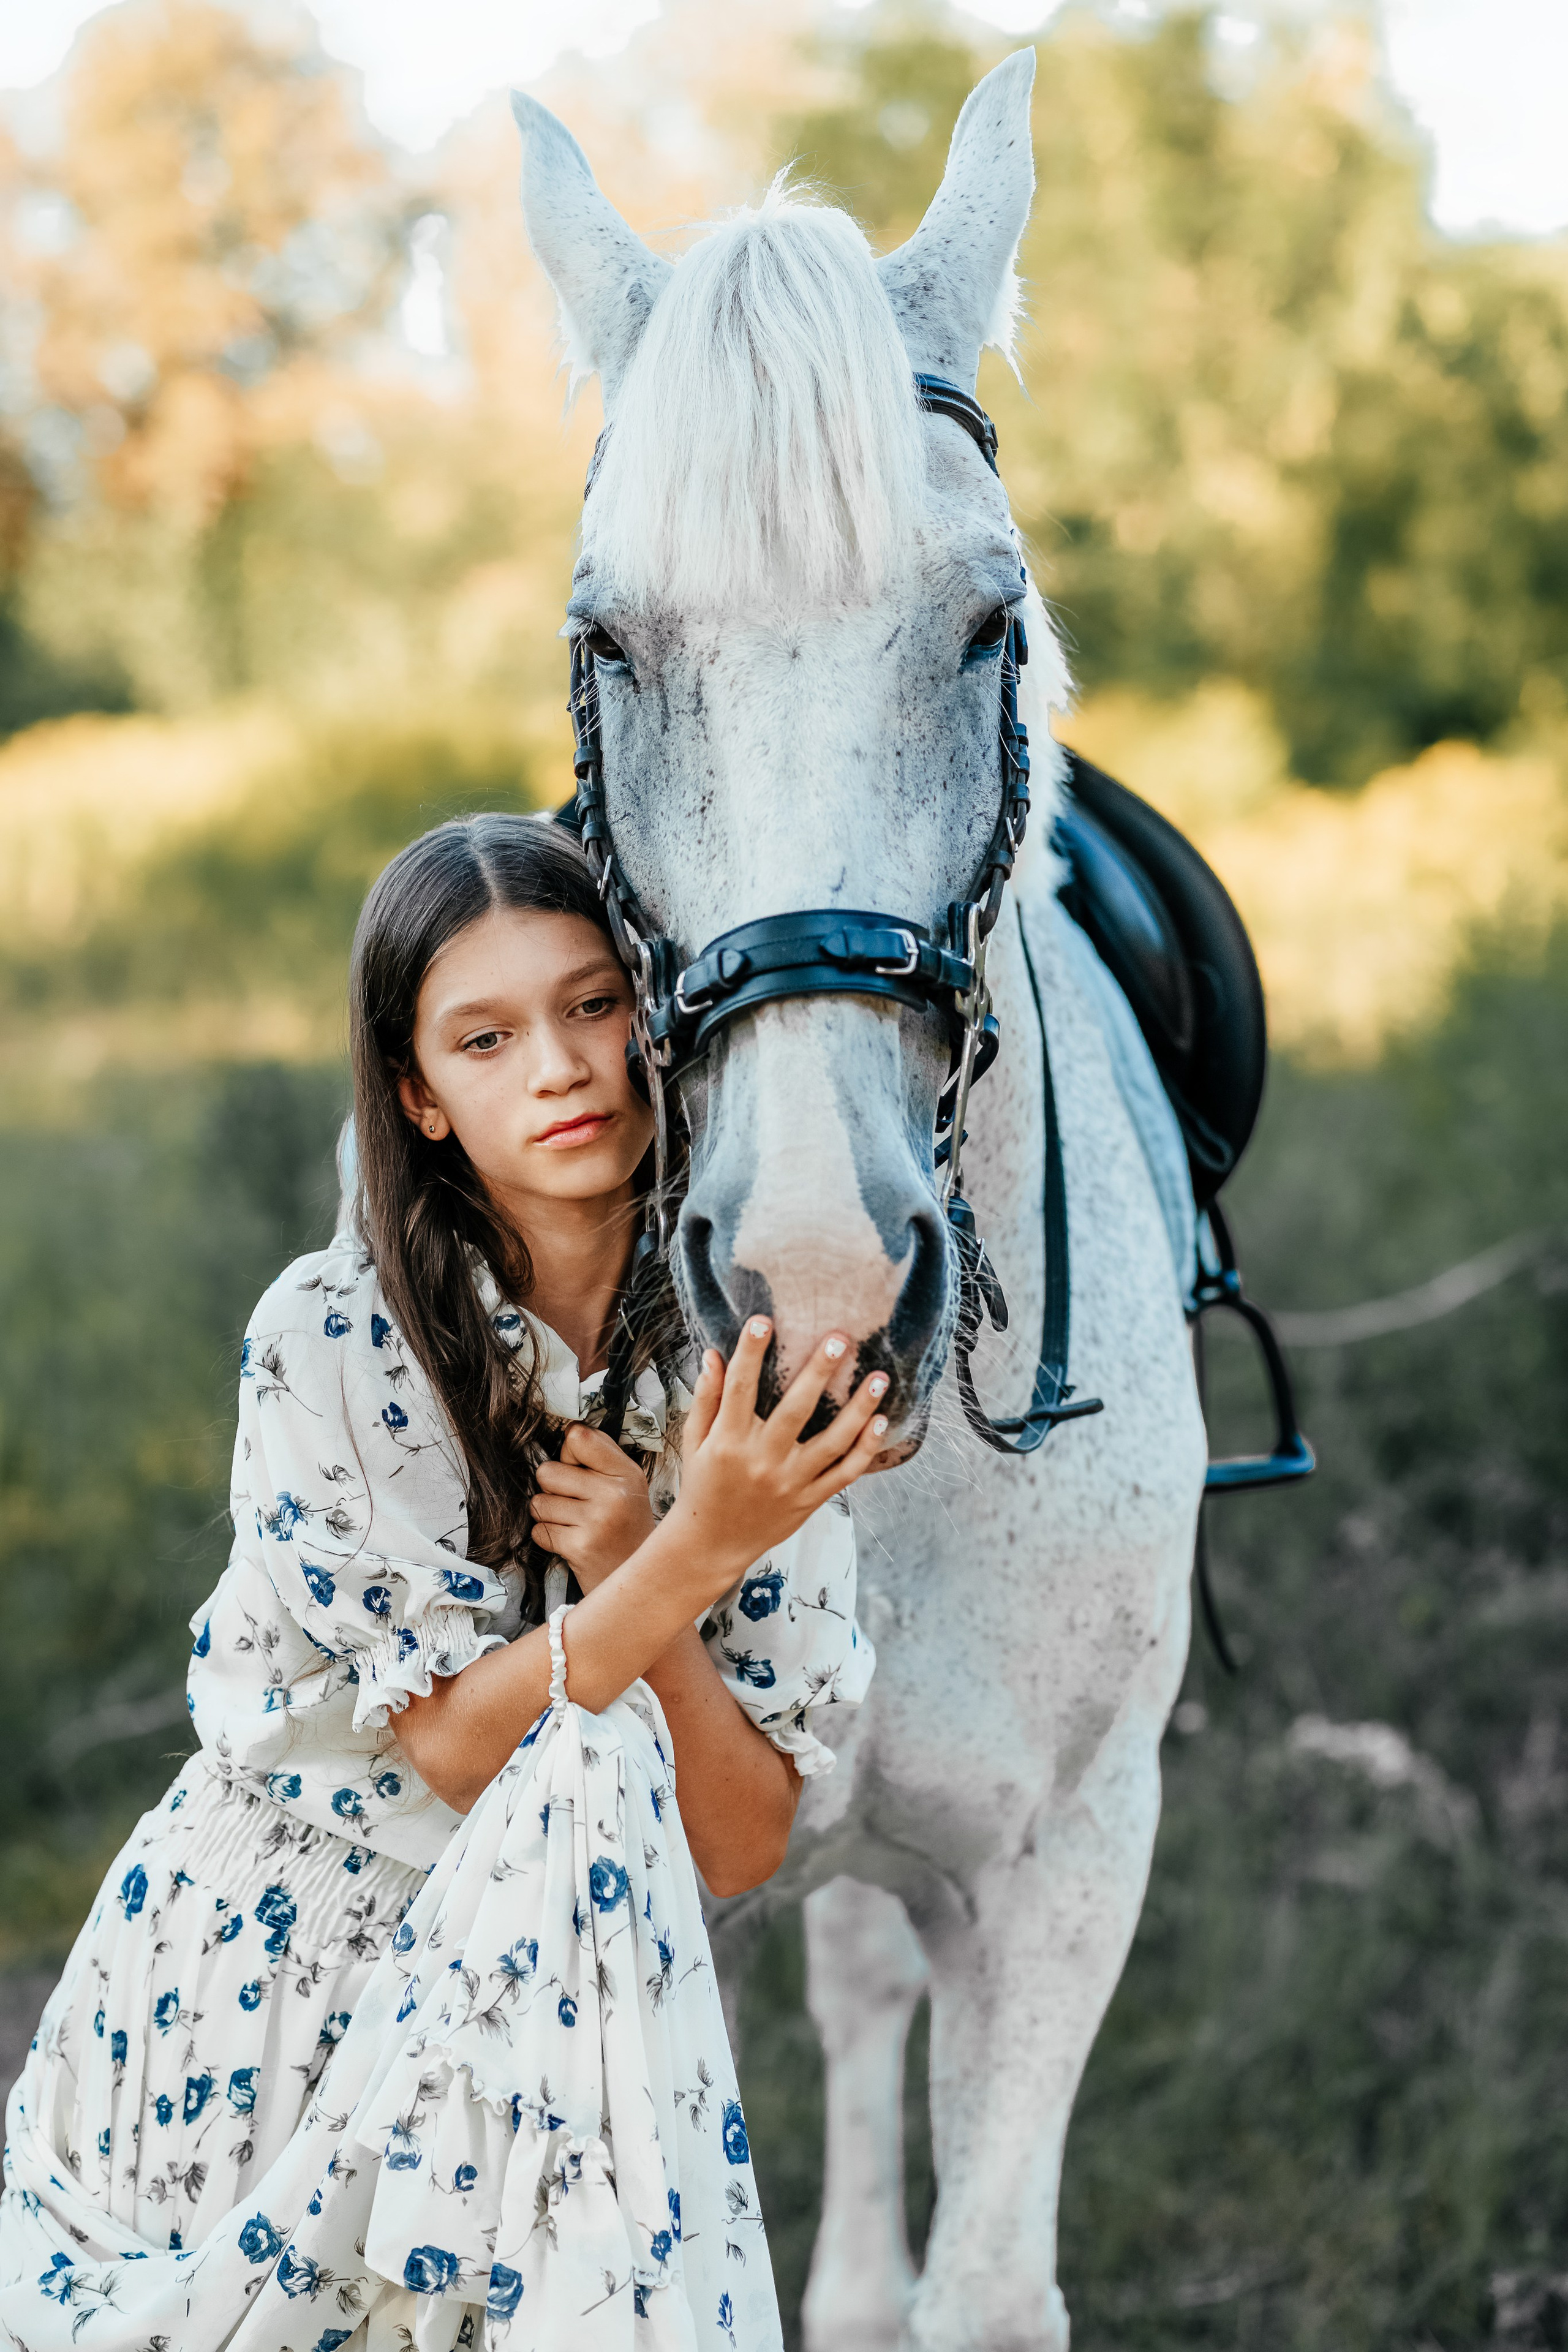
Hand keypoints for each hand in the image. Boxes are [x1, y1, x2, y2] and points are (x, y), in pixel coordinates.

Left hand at [529, 1423, 658, 1593]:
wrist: (645, 1580)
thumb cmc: (627, 1529)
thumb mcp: (628, 1486)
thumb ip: (601, 1458)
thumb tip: (567, 1432)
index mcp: (626, 1473)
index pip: (578, 1437)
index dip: (567, 1453)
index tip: (578, 1469)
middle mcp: (614, 1493)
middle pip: (548, 1471)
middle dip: (552, 1489)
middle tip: (574, 1503)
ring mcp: (597, 1521)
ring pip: (539, 1502)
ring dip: (549, 1516)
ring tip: (574, 1524)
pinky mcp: (580, 1547)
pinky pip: (540, 1530)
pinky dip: (549, 1538)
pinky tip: (572, 1542)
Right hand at [666, 1317, 889, 1607]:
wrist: (712, 1544)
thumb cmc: (702, 1485)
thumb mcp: (694, 1442)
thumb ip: (706, 1398)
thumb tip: (713, 1355)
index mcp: (728, 1441)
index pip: (740, 1388)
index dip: (751, 1352)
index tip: (763, 1321)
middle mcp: (762, 1460)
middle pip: (796, 1409)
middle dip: (819, 1371)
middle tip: (840, 1338)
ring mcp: (790, 1482)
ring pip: (833, 1441)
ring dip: (860, 1407)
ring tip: (880, 1377)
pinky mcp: (809, 1499)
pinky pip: (845, 1473)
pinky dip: (866, 1448)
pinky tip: (881, 1421)